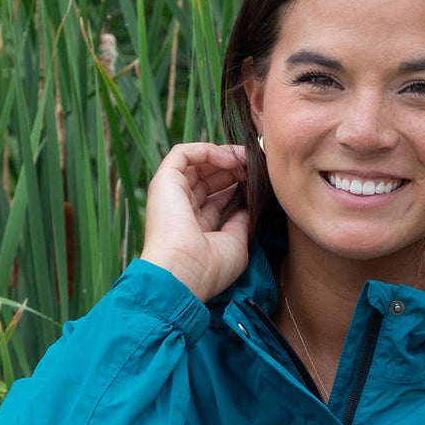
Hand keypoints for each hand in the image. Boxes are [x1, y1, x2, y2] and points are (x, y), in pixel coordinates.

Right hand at [139, 142, 250, 302]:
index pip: (219, 198)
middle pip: (209, 178)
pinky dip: (207, 151)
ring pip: (198, 164)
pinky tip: (229, 160)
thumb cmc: (210, 268)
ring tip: (247, 160)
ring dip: (224, 157)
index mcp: (197, 228)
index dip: (239, 185)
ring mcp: (171, 194)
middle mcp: (182, 209)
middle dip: (234, 169)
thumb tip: (249, 204)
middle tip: (257, 166)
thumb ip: (242, 221)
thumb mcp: (236, 243)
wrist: (184, 273)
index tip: (261, 181)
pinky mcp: (164, 181)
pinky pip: (183, 153)